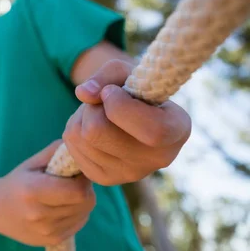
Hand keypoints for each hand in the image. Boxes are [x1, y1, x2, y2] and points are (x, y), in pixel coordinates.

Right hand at [0, 141, 95, 245]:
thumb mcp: (33, 162)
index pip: (78, 190)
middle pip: (85, 203)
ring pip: (84, 214)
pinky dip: (76, 214)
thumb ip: (57, 151)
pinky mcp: (51, 240)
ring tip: (65, 195)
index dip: (83, 179)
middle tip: (73, 183)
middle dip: (84, 190)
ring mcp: (45, 231)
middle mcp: (39, 214)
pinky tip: (62, 207)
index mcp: (33, 190)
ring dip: (81, 202)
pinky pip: (79, 224)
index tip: (75, 173)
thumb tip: (82, 151)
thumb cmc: (18, 181)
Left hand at [63, 59, 191, 185]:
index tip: (111, 91)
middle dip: (92, 108)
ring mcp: (130, 174)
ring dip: (81, 117)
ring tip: (98, 112)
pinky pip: (73, 149)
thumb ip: (107, 74)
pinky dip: (75, 131)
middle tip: (101, 100)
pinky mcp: (105, 178)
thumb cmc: (134, 88)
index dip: (120, 107)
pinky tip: (93, 129)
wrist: (130, 114)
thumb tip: (83, 93)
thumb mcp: (127, 71)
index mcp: (177, 130)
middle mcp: (158, 159)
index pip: (150, 130)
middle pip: (98, 132)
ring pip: (81, 139)